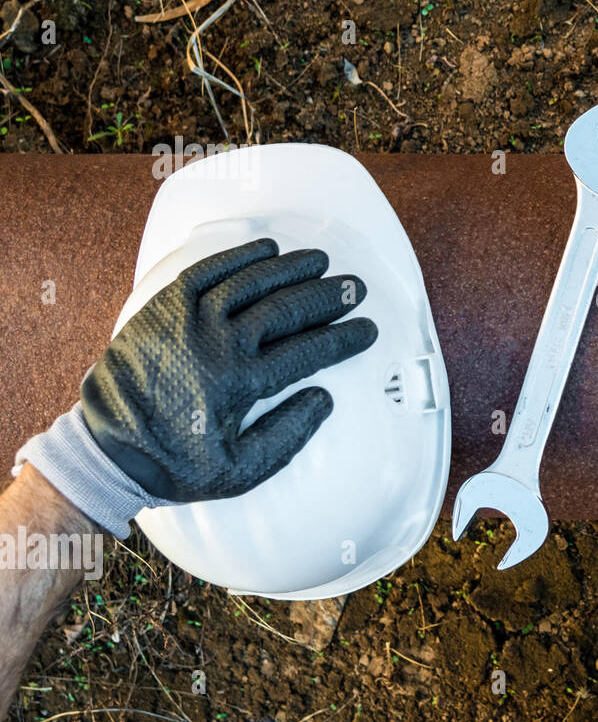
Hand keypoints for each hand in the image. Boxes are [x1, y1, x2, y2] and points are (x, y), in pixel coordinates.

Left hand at [80, 238, 377, 500]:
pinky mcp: (165, 308)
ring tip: (320, 262)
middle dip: (327, 296)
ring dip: (291, 269)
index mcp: (239, 383)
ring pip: (251, 281)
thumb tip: (322, 398)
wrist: (107, 452)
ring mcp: (188, 319)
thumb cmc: (174, 464)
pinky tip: (267, 250)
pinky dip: (240, 257)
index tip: (366, 330)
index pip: (308, 351)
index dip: (343, 338)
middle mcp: (217, 343)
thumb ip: (287, 435)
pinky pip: (208, 271)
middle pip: (286, 308)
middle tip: (354, 289)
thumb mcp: (240, 471)